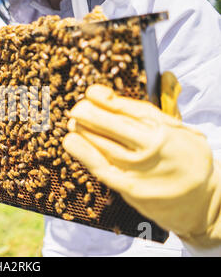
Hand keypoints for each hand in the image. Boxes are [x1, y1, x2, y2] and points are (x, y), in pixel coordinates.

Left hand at [63, 78, 220, 250]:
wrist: (205, 201)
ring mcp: (139, 167)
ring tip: (73, 123)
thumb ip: (168, 103)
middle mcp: (150, 145)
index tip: (90, 92)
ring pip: (100, 143)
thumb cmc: (188, 159)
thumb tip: (165, 75)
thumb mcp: (184, 129)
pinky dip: (82, 152)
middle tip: (78, 109)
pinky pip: (100, 166)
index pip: (126, 106)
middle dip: (86, 112)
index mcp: (162, 127)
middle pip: (108, 123)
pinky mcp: (130, 187)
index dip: (102, 97)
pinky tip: (71, 141)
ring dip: (81, 130)